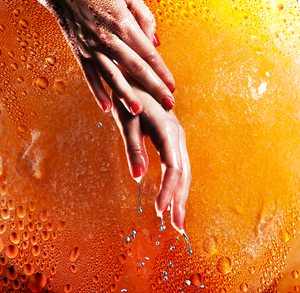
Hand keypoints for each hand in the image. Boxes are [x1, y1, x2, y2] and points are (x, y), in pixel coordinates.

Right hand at [38, 0, 174, 113]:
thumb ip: (144, 19)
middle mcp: (109, 39)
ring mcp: (93, 48)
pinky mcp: (80, 54)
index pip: (149, 54)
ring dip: (126, 96)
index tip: (172, 88)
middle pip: (136, 69)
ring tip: (139, 112)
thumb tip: (155, 43)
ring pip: (113, 76)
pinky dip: (97, 93)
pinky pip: (90, 77)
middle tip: (168, 105)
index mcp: (124, 24)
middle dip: (154, 89)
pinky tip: (106, 108)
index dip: (162, 72)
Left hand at [111, 73, 190, 232]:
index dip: (167, 191)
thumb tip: (138, 178)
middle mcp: (177, 135)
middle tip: (177, 227)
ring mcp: (177, 137)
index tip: (160, 212)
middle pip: (183, 174)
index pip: (172, 168)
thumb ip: (134, 147)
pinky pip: (178, 164)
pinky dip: (176, 183)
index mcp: (168, 131)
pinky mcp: (172, 139)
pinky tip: (173, 195)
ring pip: (183, 171)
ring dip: (180, 195)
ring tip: (177, 218)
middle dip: (179, 200)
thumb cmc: (129, 97)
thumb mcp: (127, 120)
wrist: (137, 75)